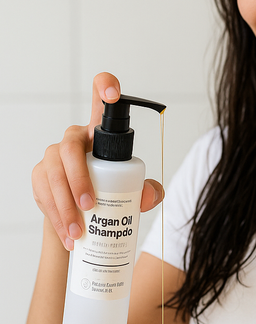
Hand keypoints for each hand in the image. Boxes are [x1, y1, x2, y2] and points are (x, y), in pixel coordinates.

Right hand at [32, 72, 163, 249]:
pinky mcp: (38, 176)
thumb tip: (149, 194)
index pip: (99, 101)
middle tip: (90, 206)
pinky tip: (68, 235)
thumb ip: (147, 193)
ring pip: (53, 174)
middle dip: (78, 178)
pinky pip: (43, 193)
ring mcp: (53, 157)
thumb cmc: (109, 195)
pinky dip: (57, 216)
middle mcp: (75, 139)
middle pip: (70, 149)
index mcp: (100, 134)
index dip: (105, 89)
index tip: (114, 94)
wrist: (80, 216)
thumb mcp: (132, 194)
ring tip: (79, 231)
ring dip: (65, 205)